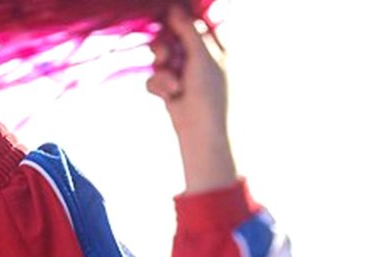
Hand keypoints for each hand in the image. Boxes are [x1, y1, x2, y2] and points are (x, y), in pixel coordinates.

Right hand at [147, 6, 238, 191]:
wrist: (200, 133)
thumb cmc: (208, 95)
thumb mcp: (200, 57)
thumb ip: (188, 30)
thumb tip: (174, 7)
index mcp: (213, 47)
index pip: (191, 23)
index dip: (177, 21)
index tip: (168, 22)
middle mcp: (196, 58)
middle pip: (169, 37)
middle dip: (165, 47)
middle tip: (167, 57)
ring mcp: (182, 73)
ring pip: (159, 56)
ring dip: (162, 69)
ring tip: (173, 84)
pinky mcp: (168, 88)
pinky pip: (154, 77)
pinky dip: (159, 86)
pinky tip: (169, 96)